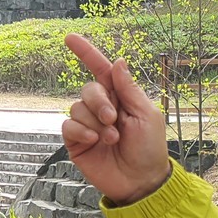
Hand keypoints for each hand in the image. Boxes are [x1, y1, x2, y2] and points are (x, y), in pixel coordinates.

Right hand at [63, 34, 170, 205]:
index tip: (70, 37)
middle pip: (89, 89)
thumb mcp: (146, 115)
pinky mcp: (76, 141)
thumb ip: (128, 89)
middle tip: (114, 119)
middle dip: (100, 102)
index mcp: (121, 97)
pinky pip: (68, 125)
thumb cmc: (149, 148)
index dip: (86, 53)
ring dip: (95, 122)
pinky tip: (95, 141)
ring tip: (111, 138)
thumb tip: (118, 61)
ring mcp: (88, 124)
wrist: (141, 180)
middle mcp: (102, 107)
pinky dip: (82, 131)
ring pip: (77, 107)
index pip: (101, 70)